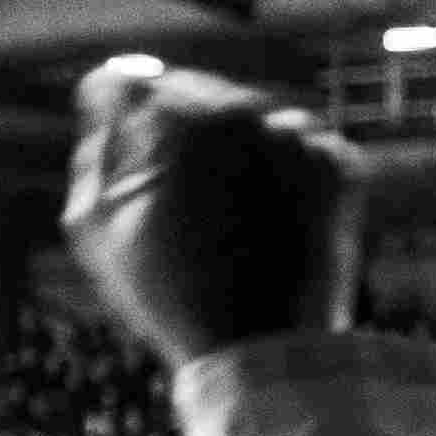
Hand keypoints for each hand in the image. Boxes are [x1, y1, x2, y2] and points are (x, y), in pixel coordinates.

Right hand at [62, 64, 360, 367]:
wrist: (265, 353)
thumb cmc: (168, 294)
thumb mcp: (94, 223)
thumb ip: (94, 145)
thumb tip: (109, 94)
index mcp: (176, 115)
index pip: (129, 83)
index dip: (117, 123)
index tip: (124, 159)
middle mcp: (244, 109)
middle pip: (193, 94)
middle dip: (178, 135)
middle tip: (178, 202)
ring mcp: (299, 134)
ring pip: (248, 119)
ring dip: (233, 151)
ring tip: (226, 219)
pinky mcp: (341, 164)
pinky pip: (297, 149)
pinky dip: (282, 175)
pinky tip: (267, 221)